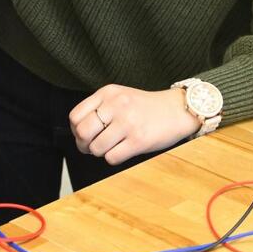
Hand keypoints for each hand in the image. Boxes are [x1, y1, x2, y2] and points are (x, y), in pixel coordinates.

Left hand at [70, 85, 200, 165]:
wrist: (177, 110)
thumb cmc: (146, 107)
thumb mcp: (120, 96)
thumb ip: (99, 108)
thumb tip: (78, 133)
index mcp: (108, 93)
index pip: (75, 116)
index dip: (76, 130)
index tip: (86, 135)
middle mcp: (116, 105)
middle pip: (82, 132)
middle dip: (85, 145)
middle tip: (94, 146)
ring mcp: (128, 122)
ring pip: (96, 148)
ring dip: (101, 152)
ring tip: (112, 146)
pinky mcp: (139, 140)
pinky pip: (112, 158)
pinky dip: (114, 158)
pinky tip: (124, 150)